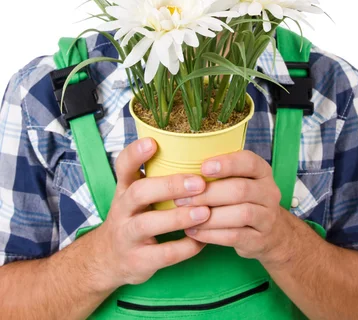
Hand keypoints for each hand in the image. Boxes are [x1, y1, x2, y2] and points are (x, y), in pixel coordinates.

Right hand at [91, 138, 210, 290]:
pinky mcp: (138, 260)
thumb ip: (156, 175)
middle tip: (199, 183)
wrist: (108, 259)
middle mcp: (122, 209)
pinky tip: (202, 240)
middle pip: (139, 192)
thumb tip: (196, 149)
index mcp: (124, 188)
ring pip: (148, 224)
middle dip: (169, 186)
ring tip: (205, 212)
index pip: (123, 165)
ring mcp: (128, 235)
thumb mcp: (134, 193)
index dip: (135, 153)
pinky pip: (163, 254)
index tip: (152, 142)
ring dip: (178, 217)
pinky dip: (185, 247)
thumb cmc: (133, 216)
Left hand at [174, 150, 288, 266]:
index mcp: (262, 172)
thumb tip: (183, 171)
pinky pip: (234, 237)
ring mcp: (267, 217)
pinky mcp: (259, 240)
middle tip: (182, 198)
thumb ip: (219, 173)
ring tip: (185, 217)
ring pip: (240, 215)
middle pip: (240, 190)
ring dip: (209, 216)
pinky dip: (211, 234)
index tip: (203, 168)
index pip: (249, 161)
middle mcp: (269, 192)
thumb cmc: (243, 200)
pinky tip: (193, 231)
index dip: (226, 164)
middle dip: (208, 194)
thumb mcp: (239, 180)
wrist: (270, 233)